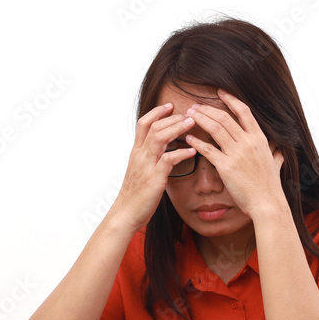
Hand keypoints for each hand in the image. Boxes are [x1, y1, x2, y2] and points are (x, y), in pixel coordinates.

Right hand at [110, 103, 197, 231]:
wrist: (126, 213)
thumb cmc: (135, 194)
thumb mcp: (140, 171)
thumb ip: (149, 158)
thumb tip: (162, 151)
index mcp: (136, 152)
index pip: (144, 123)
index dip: (157, 112)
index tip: (170, 106)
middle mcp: (139, 155)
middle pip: (154, 126)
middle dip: (172, 117)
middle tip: (189, 114)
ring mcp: (146, 165)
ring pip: (159, 137)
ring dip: (177, 128)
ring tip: (192, 123)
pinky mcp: (154, 178)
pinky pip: (168, 160)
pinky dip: (182, 153)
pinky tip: (193, 151)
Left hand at [184, 89, 286, 219]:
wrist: (267, 203)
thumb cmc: (270, 186)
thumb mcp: (276, 165)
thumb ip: (276, 155)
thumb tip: (280, 151)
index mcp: (260, 139)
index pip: (244, 111)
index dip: (231, 99)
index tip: (220, 92)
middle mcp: (248, 142)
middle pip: (224, 117)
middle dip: (207, 109)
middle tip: (196, 105)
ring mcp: (237, 154)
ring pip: (215, 129)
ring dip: (200, 119)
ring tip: (189, 115)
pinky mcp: (226, 167)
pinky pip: (208, 150)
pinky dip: (196, 142)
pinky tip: (188, 139)